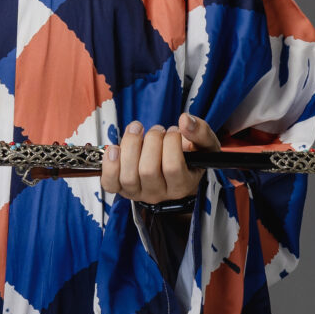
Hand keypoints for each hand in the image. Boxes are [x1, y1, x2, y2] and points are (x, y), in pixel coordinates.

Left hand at [101, 112, 218, 203]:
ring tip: (137, 130)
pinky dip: (110, 164)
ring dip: (130, 146)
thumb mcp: (205, 145)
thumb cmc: (190, 158)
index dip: (171, 142)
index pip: (173, 167)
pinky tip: (116, 148)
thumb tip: (185, 120)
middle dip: (151, 141)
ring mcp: (138, 193)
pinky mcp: (122, 189)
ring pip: (128, 176)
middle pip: (148, 171)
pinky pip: (110, 183)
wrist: (176, 172)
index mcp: (182, 185)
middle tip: (157, 130)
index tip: (173, 131)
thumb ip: (201, 132)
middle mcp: (159, 193)